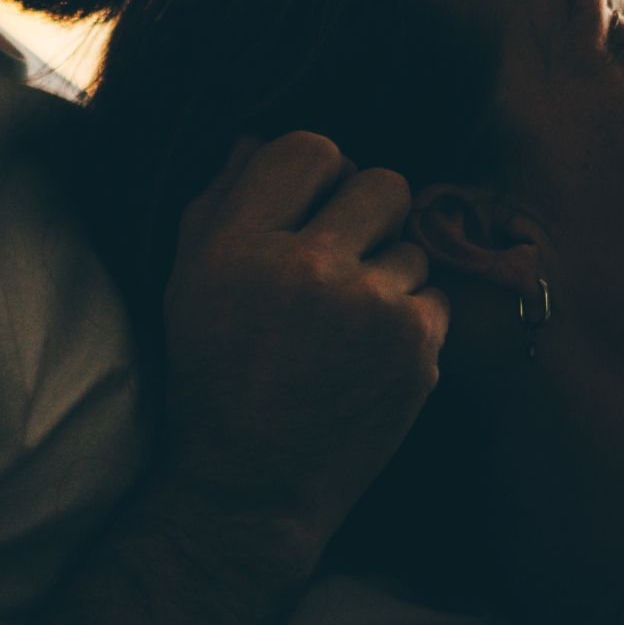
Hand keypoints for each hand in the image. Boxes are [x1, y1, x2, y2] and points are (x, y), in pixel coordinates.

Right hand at [152, 133, 447, 540]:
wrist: (251, 483)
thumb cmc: (213, 378)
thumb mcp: (189, 283)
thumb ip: (219, 202)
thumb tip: (257, 141)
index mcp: (238, 243)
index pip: (310, 149)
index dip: (320, 175)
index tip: (314, 210)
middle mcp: (304, 265)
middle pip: (382, 183)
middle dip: (369, 216)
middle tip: (345, 257)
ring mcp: (367, 305)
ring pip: (412, 244)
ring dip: (387, 274)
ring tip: (348, 322)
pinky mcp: (415, 346)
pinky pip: (434, 295)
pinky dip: (410, 321)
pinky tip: (371, 354)